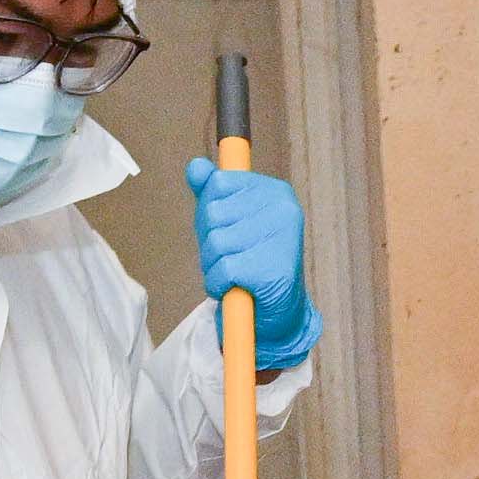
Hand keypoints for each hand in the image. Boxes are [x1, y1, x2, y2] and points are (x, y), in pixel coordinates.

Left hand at [185, 161, 318, 366]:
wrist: (279, 312)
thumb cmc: (252, 261)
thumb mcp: (229, 220)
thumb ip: (212, 191)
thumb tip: (195, 166)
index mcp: (275, 191)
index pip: (218, 183)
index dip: (210, 211)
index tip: (228, 229)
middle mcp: (283, 209)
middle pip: (213, 212)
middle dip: (210, 241)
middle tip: (231, 257)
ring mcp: (281, 238)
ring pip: (215, 243)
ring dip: (213, 266)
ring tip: (234, 274)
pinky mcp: (272, 270)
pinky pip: (222, 270)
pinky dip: (219, 285)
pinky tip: (236, 288)